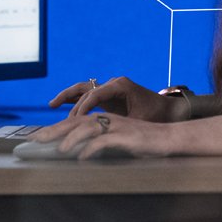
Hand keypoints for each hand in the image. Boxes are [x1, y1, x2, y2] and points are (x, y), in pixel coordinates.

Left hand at [24, 111, 179, 159]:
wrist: (168, 138)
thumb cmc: (143, 141)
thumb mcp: (117, 141)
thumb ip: (99, 143)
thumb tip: (79, 154)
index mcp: (103, 119)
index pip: (74, 122)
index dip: (54, 128)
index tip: (36, 137)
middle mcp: (108, 120)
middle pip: (75, 122)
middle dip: (54, 130)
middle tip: (36, 140)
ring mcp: (117, 127)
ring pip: (88, 128)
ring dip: (72, 138)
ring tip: (59, 150)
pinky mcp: (126, 137)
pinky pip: (105, 140)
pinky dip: (92, 148)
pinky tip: (83, 157)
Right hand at [48, 76, 183, 121]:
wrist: (169, 110)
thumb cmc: (156, 116)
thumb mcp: (140, 122)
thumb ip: (121, 127)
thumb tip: (105, 138)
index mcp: (121, 86)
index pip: (95, 94)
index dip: (83, 107)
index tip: (74, 120)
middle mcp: (113, 83)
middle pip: (86, 90)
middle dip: (73, 105)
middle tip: (63, 121)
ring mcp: (110, 87)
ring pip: (84, 89)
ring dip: (68, 96)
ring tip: (52, 104)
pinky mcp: (109, 95)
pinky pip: (88, 95)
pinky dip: (75, 100)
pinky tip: (61, 105)